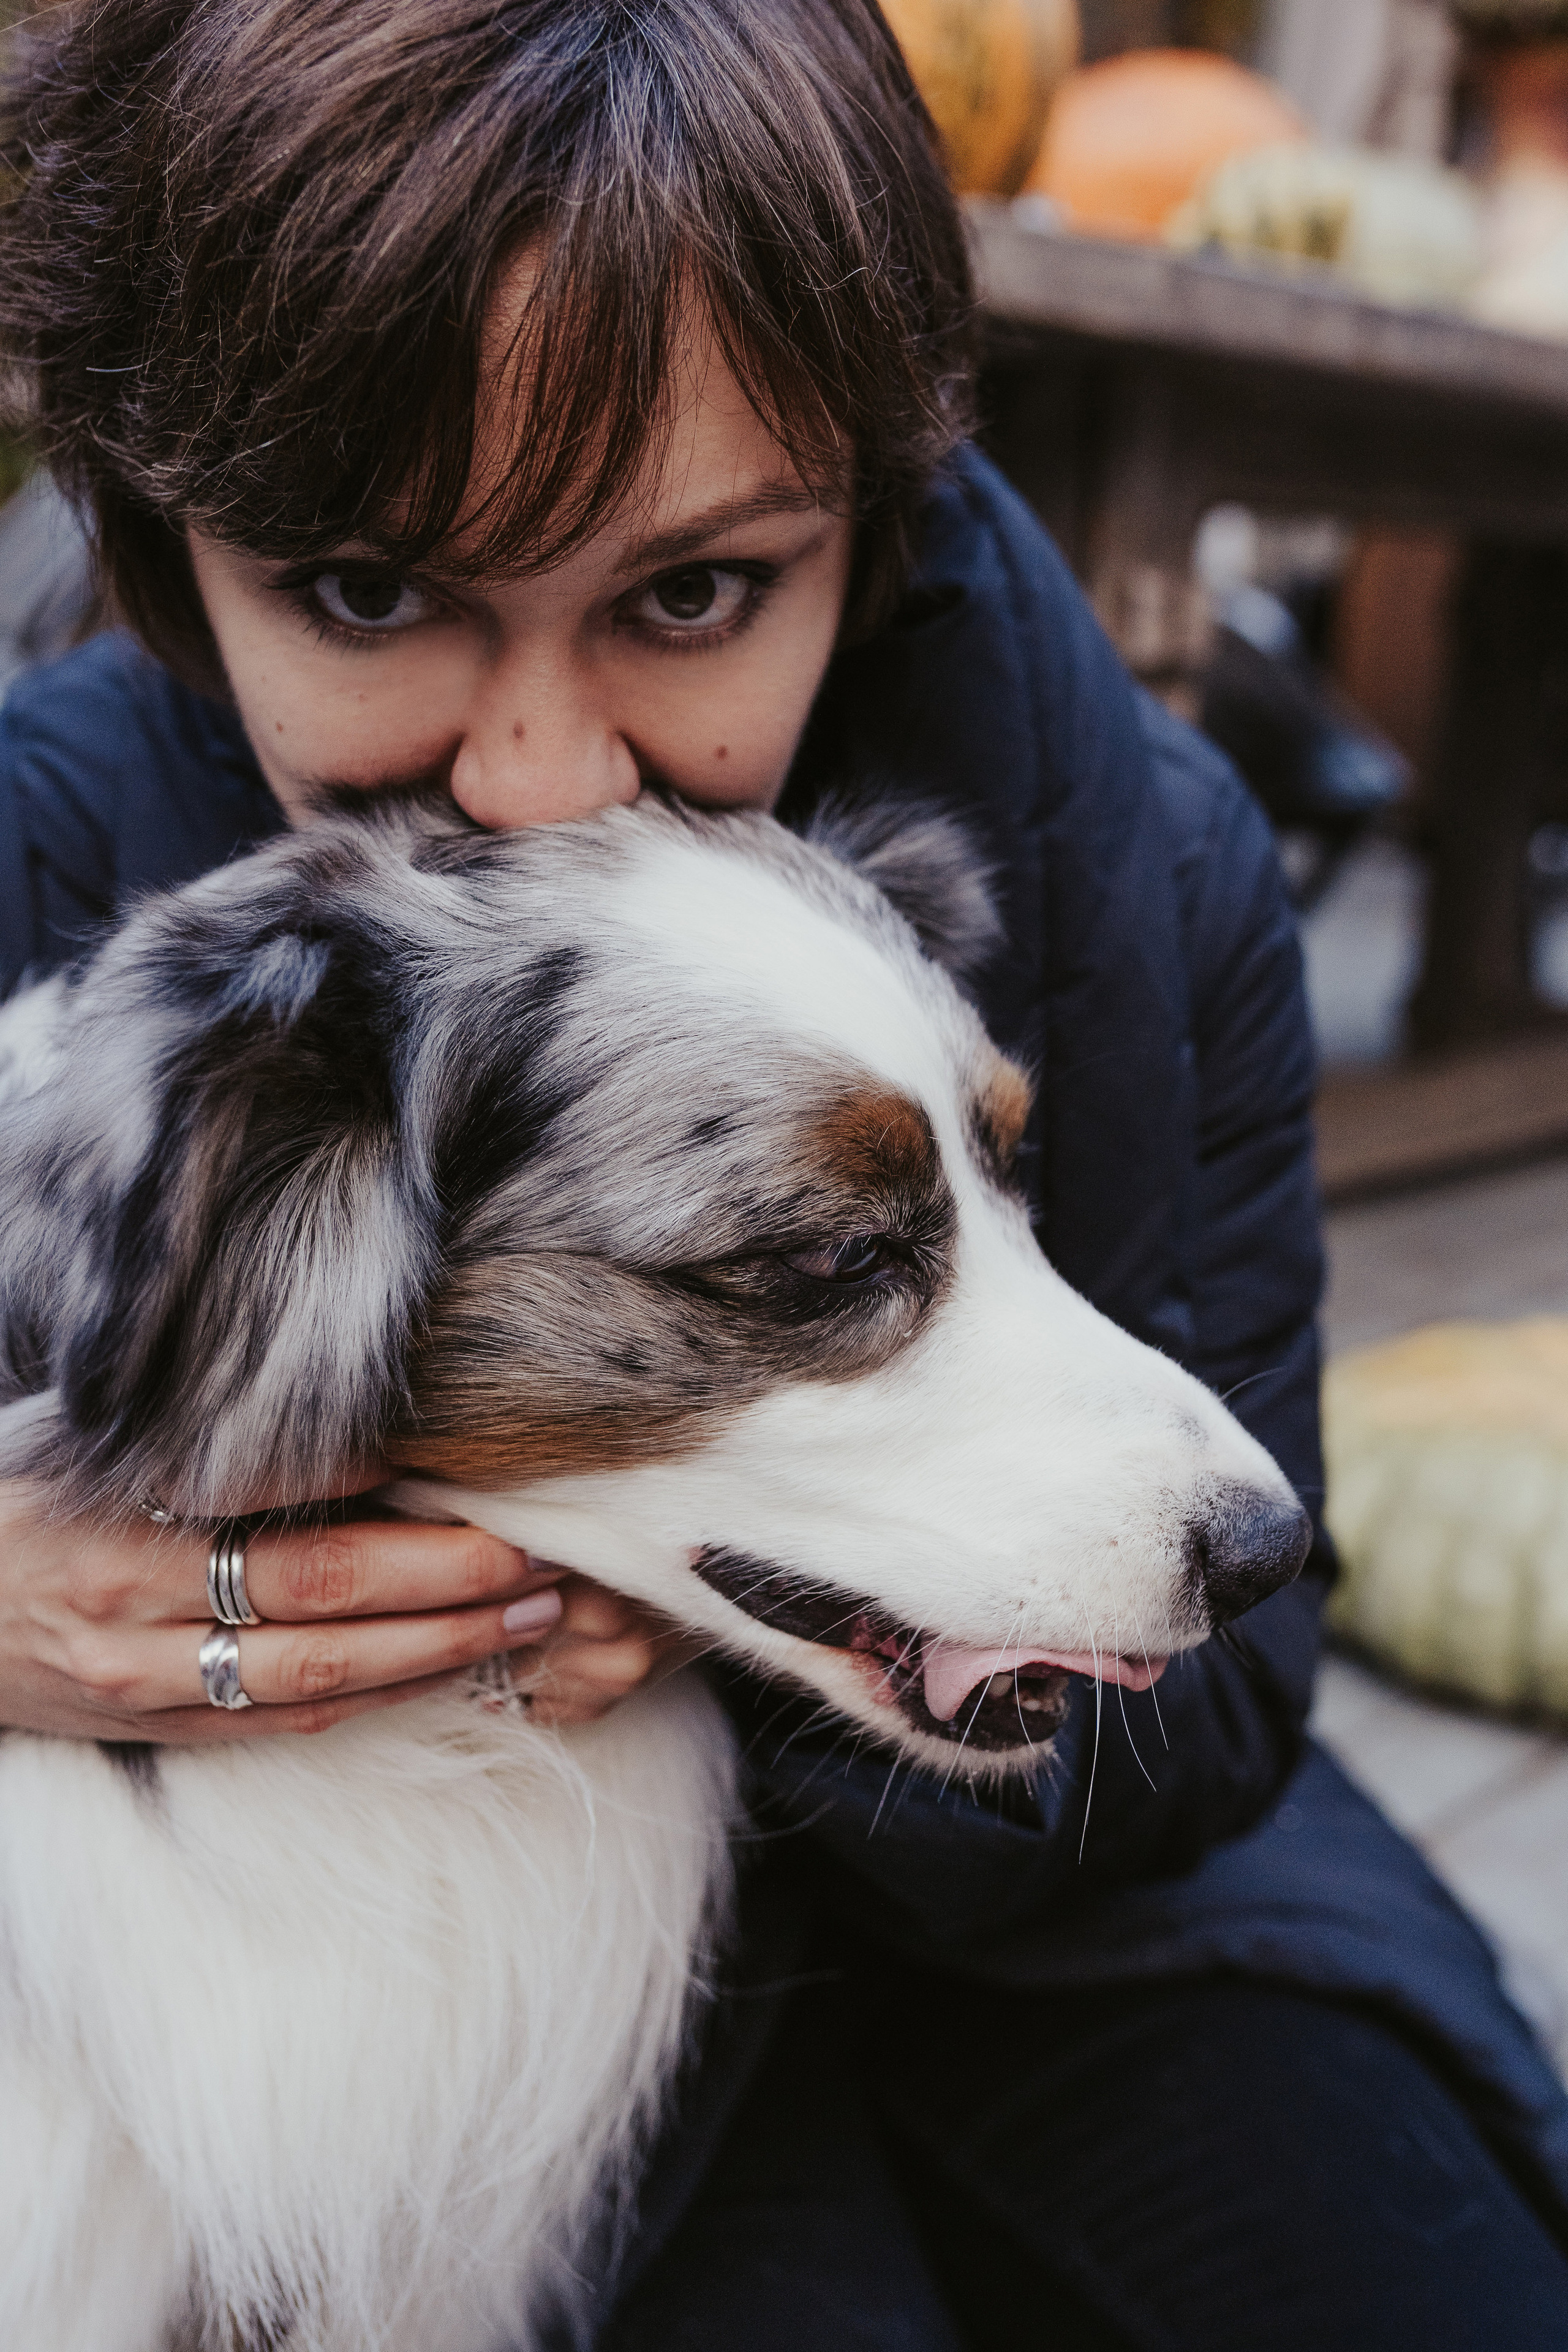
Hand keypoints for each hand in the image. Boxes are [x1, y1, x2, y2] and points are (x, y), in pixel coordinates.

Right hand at [0, 1478, 665, 1742]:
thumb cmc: (14, 1504)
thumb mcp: (86, 1448)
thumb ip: (204, 1440)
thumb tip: (349, 1417)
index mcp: (123, 1529)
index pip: (284, 1523)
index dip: (396, 1515)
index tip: (488, 1489)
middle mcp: (137, 1617)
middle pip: (323, 1603)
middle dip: (447, 1583)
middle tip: (542, 1557)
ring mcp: (149, 1687)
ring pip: (321, 1678)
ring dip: (437, 1650)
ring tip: (529, 1617)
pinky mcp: (159, 1731)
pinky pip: (283, 1722)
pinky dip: (376, 1697)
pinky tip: (449, 1669)